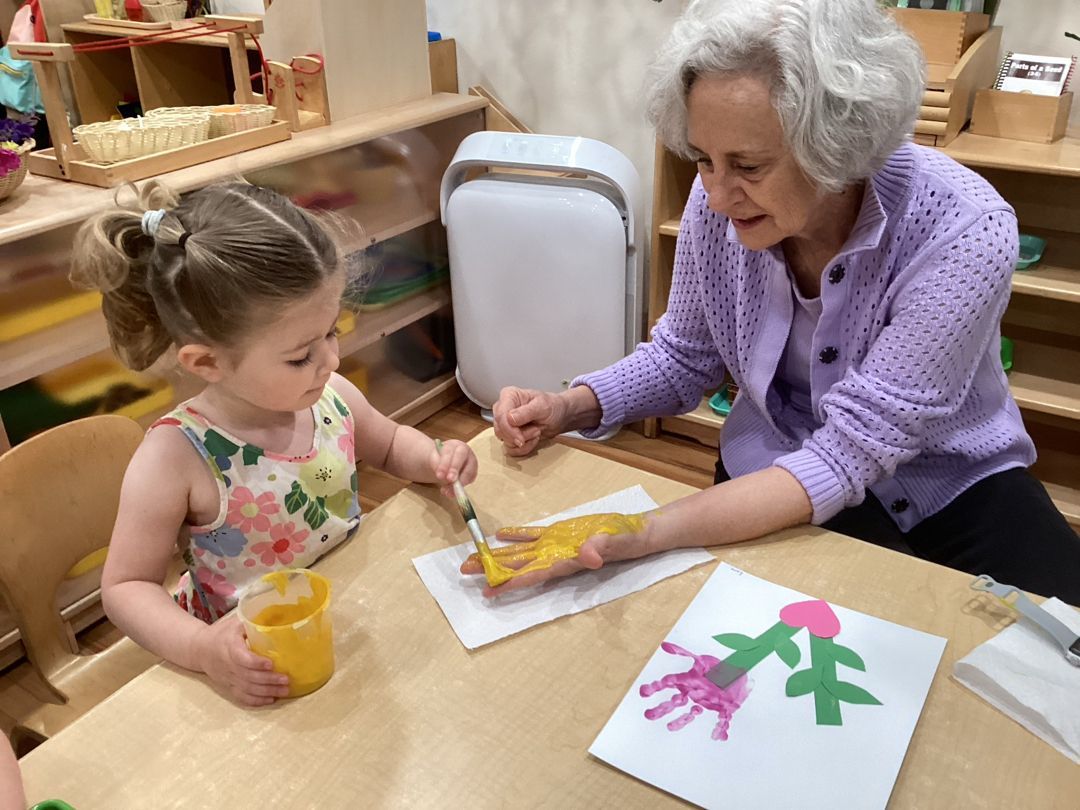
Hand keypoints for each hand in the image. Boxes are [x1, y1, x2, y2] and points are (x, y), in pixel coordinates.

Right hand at [194, 616, 289, 706]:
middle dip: (269, 680)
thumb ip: (252, 622)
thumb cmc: (222, 633)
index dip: (256, 663)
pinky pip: (241, 697)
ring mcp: (227, 678)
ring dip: (267, 692)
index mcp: (229, 647)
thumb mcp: (235, 623)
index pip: (242, 658)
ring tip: (284, 690)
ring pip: (247, 689)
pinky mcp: (228, 687)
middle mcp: (228, 665)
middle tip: (286, 680)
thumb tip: (277, 617)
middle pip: (248, 677)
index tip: (271, 663)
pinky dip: (256, 701)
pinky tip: (270, 699)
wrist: (199, 649)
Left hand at [431, 438, 477, 496]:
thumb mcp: (434, 460)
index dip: (444, 464)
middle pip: (461, 458)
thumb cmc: (439, 460)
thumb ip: (437, 466)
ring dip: (459, 483)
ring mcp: (471, 461)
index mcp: (453, 445)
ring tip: (447, 492)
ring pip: (468, 471)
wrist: (445, 462)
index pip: (449, 452)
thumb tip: (442, 476)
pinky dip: (461, 487)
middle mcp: (465, 451)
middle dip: (455, 469)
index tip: (439, 475)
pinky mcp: (473, 472)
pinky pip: (470, 480)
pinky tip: (452, 492)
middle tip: (449, 480)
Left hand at [459, 512, 653, 595]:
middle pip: (518, 566)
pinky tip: (500, 535)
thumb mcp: (617, 542)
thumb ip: (602, 548)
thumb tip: (588, 554)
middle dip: (493, 570)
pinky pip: (534, 534)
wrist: (638, 532)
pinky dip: (517, 535)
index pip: (532, 575)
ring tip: (473, 557)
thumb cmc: (628, 539)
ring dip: (498, 555)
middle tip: (465, 572)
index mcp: (565, 562)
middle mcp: (555, 557)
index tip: (488, 591)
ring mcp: (556, 545)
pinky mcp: (561, 532)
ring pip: (521, 552)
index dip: (509, 583)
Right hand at [492, 386, 569, 455]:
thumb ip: (526, 412)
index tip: (521, 439)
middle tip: (536, 430)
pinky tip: (533, 439)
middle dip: (520, 435)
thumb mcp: (543, 406)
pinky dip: (524, 448)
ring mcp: (505, 424)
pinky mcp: (509, 436)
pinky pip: (511, 449)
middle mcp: (503, 409)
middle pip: (500, 430)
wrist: (559, 417)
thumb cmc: (552, 406)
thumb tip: (510, 419)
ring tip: (536, 431)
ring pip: (505, 441)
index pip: (500, 416)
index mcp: (508, 396)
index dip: (509, 430)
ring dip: (524, 441)